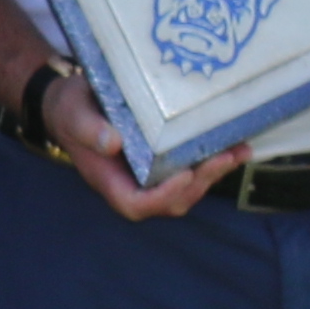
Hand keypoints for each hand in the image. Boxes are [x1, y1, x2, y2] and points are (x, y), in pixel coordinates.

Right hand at [47, 68, 243, 221]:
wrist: (73, 103)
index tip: (184, 175)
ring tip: (239, 152)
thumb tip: (113, 143)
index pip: (136, 204)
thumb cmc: (70, 110)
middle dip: (200, 183)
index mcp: (109, 180)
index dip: (162, 198)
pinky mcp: (164, 161)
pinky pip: (192, 169)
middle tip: (223, 158)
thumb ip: (88, 129)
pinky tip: (237, 143)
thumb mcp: (73, 113)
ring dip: (214, 174)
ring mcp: (150, 175)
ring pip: (187, 189)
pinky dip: (214, 160)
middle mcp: (133, 183)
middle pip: (170, 201)